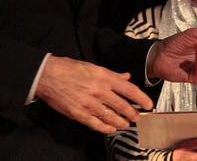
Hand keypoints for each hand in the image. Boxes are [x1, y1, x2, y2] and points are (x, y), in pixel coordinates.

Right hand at [35, 55, 152, 133]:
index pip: (129, 90)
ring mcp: (89, 103)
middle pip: (122, 106)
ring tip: (125, 125)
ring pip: (110, 116)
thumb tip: (126, 77)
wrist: (48, 75)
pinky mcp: (78, 113)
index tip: (148, 105)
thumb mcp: (94, 67)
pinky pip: (95, 124)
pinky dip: (105, 128)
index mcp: (104, 77)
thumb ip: (112, 74)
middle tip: (137, 118)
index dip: (141, 99)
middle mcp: (99, 90)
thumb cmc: (70, 68)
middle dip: (132, 114)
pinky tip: (110, 129)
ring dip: (120, 122)